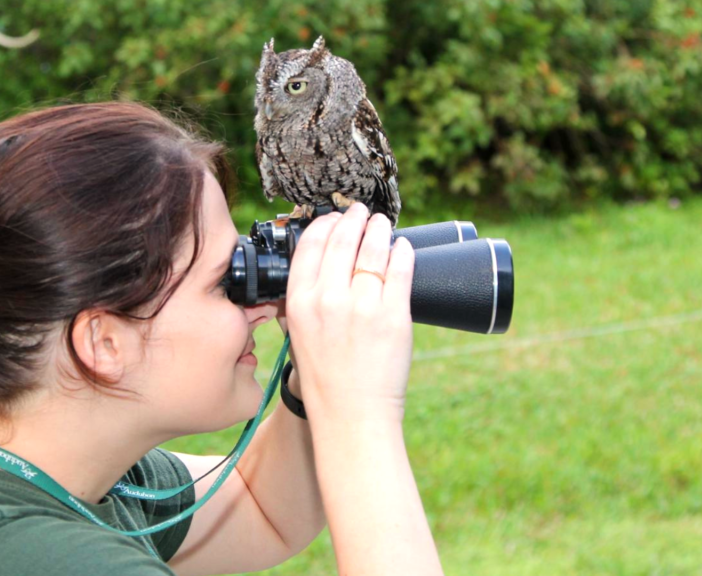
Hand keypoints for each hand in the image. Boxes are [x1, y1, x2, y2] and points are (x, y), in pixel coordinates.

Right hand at [283, 202, 414, 422]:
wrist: (351, 415)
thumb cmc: (325, 381)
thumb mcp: (298, 337)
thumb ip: (303, 304)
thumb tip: (319, 272)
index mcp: (300, 304)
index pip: (311, 247)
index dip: (325, 225)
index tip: (334, 218)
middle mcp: (329, 300)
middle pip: (343, 241)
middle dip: (354, 219)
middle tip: (362, 211)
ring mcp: (363, 306)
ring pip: (374, 250)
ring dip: (379, 230)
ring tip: (383, 224)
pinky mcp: (394, 316)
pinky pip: (401, 271)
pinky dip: (402, 253)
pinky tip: (403, 247)